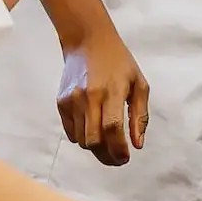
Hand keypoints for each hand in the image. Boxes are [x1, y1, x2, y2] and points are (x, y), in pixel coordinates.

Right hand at [57, 25, 148, 166]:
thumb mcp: (139, 83)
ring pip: (81, 140)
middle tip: (118, 158)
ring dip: (96, 148)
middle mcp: (89, 97)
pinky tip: (94, 130)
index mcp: (112, 91)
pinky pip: (71, 132)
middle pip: (94, 140)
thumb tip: (137, 144)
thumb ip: (140, 115)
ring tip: (108, 143)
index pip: (113, 128)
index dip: (119, 149)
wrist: (87, 42)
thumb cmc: (119, 62)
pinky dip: (83, 138)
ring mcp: (72, 101)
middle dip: (107, 156)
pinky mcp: (61, 103)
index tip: (125, 158)